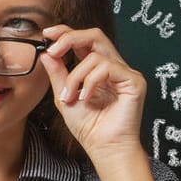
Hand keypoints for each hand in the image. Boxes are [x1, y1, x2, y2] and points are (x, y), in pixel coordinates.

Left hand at [40, 25, 146, 162]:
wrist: (104, 148)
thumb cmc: (88, 127)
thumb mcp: (64, 96)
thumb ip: (57, 73)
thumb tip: (47, 52)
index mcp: (97, 69)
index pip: (84, 40)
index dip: (66, 32)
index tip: (47, 33)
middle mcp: (113, 67)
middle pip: (95, 35)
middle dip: (70, 38)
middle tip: (53, 50)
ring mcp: (125, 73)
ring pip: (96, 54)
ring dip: (76, 75)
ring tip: (70, 96)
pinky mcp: (134, 81)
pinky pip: (107, 67)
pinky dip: (91, 81)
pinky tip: (87, 97)